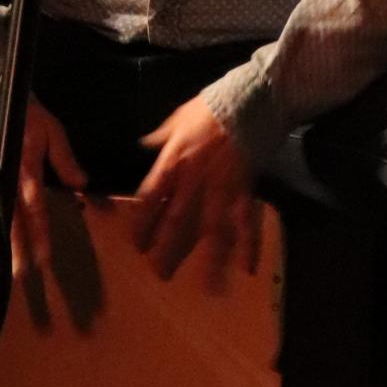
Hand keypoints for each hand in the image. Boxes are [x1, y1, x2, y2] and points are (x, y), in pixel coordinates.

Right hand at [0, 95, 85, 276]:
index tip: (43, 258)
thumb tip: (82, 185)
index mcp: (24, 167)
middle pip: (5, 217)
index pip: (34, 206)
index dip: (38, 232)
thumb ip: (65, 159)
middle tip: (16, 275)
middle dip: (10, 247)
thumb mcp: (51, 130)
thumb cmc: (22, 114)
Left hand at [122, 94, 260, 286]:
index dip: (142, 222)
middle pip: (177, 221)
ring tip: (209, 288)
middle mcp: (195, 180)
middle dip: (168, 249)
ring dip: (210, 260)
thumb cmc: (211, 106)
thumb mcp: (179, 117)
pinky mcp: (246, 189)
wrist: (250, 99)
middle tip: (159, 273)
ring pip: (213, 230)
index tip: (136, 244)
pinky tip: (248, 268)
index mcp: (174, 161)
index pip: (151, 197)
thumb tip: (146, 144)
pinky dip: (249, 245)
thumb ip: (161, 136)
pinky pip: (247, 220)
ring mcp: (222, 187)